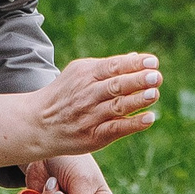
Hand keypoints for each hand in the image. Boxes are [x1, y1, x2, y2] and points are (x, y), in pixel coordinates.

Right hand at [0, 53, 159, 171]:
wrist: (38, 124)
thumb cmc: (65, 95)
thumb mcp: (79, 73)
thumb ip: (108, 67)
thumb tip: (137, 58)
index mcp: (85, 75)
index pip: (113, 66)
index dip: (134, 64)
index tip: (153, 61)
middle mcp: (87, 94)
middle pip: (116, 85)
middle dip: (138, 80)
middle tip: (156, 76)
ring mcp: (90, 116)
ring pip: (117, 106)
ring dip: (138, 100)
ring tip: (155, 93)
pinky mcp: (93, 136)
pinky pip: (116, 128)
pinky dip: (133, 124)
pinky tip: (149, 118)